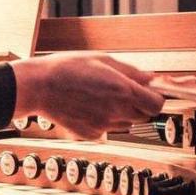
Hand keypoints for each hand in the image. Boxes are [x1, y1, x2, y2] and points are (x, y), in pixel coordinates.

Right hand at [10, 52, 164, 138]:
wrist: (38, 87)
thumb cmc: (65, 69)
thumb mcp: (102, 59)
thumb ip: (131, 71)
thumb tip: (151, 78)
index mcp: (122, 91)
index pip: (157, 104)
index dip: (154, 98)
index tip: (148, 92)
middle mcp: (116, 111)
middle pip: (143, 116)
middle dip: (138, 105)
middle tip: (120, 92)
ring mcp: (102, 126)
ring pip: (125, 124)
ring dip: (121, 114)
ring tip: (99, 99)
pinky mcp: (89, 134)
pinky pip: (106, 130)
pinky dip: (102, 121)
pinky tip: (87, 108)